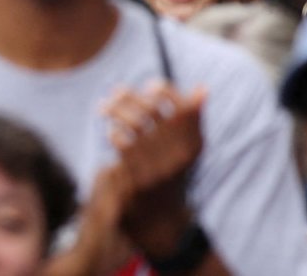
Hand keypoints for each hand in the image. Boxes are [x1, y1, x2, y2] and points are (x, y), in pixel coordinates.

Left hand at [93, 84, 207, 259]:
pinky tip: (111, 132)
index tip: (149, 87)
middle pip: (152, 109)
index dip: (164, 90)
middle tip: (115, 93)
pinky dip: (113, 132)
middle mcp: (179, 154)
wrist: (160, 220)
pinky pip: (122, 142)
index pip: (183, 106)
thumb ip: (191, 120)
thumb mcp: (187, 150)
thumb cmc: (171, 174)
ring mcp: (159, 166)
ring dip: (116, 108)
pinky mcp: (139, 176)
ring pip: (135, 121)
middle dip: (129, 95)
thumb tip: (202, 88)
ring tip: (104, 107)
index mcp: (194, 144)